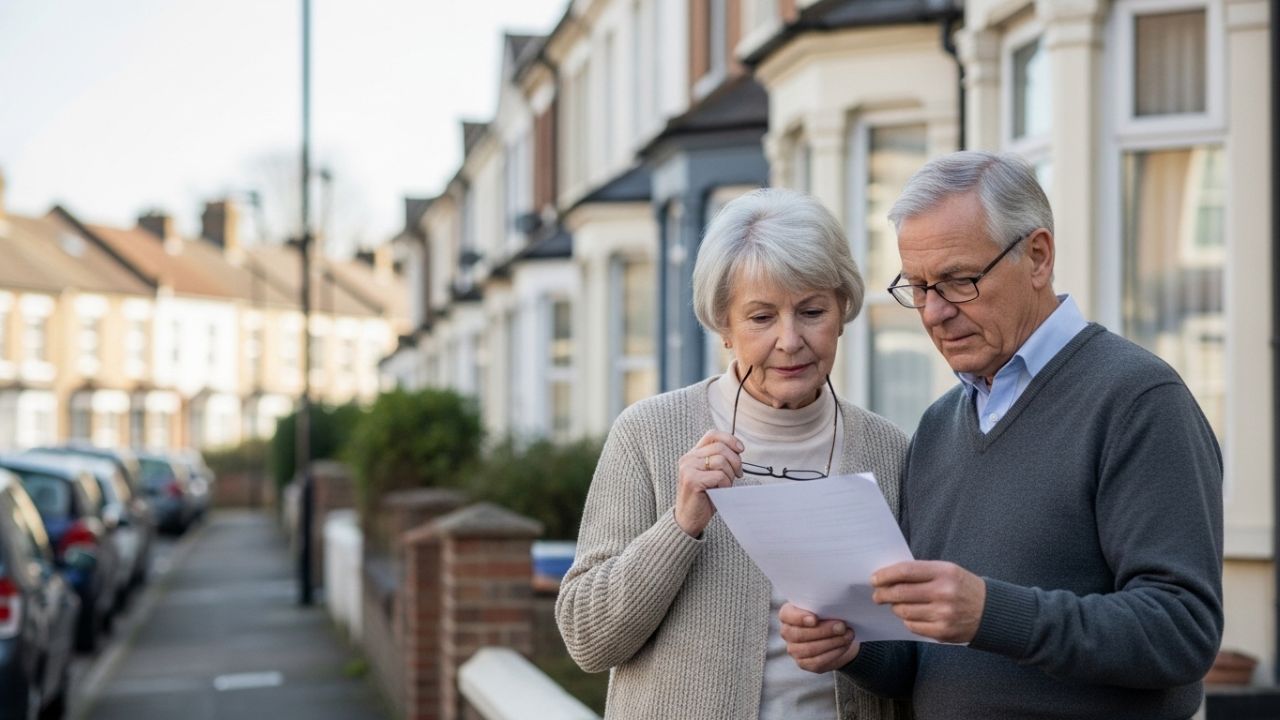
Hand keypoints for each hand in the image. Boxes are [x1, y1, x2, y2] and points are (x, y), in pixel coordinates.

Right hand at [674, 430, 742, 535]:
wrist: (688, 520)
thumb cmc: (704, 498)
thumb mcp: (712, 474)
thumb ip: (720, 460)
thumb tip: (739, 450)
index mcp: (693, 454)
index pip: (712, 435)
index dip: (729, 439)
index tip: (740, 450)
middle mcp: (688, 458)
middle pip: (721, 448)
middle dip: (735, 461)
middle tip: (738, 475)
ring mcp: (688, 468)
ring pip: (721, 461)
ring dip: (729, 475)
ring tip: (724, 486)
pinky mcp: (692, 480)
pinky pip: (719, 476)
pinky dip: (725, 485)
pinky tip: (719, 492)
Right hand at [779, 602, 858, 671]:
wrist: (835, 635)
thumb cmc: (827, 615)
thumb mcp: (824, 606)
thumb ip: (823, 605)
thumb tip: (835, 609)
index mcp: (787, 614)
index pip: (787, 615)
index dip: (799, 618)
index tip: (814, 619)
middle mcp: (787, 632)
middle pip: (799, 634)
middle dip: (823, 631)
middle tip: (841, 626)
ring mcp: (794, 650)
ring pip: (809, 649)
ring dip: (832, 642)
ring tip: (847, 635)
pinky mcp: (804, 663)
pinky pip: (817, 661)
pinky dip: (834, 653)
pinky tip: (844, 645)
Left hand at [871, 560, 985, 643]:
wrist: (991, 612)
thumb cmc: (962, 587)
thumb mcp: (947, 571)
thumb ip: (920, 572)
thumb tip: (887, 577)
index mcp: (944, 572)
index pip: (905, 571)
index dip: (885, 575)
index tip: (874, 579)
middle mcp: (944, 593)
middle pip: (900, 593)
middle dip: (882, 594)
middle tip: (877, 595)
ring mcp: (943, 614)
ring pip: (903, 611)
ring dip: (896, 608)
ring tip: (897, 604)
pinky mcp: (942, 632)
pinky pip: (912, 626)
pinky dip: (908, 620)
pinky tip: (912, 615)